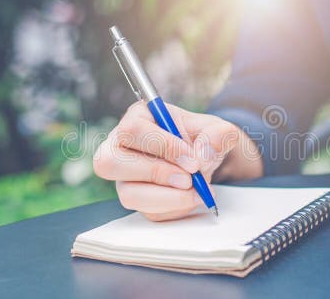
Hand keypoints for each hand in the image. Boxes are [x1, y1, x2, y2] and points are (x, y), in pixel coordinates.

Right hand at [93, 102, 262, 220]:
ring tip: (195, 191)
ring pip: (127, 193)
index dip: (163, 147)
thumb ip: (219, 135)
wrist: (207, 160)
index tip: (193, 161)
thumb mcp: (219, 130)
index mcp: (138, 118)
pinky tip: (191, 198)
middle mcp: (121, 147)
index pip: (132, 130)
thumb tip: (203, 154)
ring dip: (165, 197)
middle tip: (189, 179)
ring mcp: (125, 177)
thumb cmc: (204, 139)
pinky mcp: (136, 199)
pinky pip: (146, 211)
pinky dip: (173, 208)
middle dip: (156, 173)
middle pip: (110, 162)